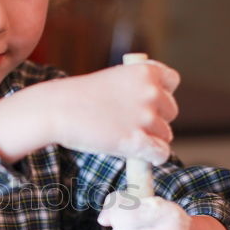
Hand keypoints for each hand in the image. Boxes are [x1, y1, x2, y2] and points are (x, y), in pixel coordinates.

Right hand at [0, 61, 179, 165]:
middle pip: (170, 112)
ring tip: (125, 137)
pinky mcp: (137, 141)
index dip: (161, 93)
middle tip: (130, 123)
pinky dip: (153, 157)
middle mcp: (151, 92)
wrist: (57, 110)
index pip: (172, 82)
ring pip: (165, 135)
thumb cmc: (80, 96)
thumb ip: (137, 87)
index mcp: (145, 71)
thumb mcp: (114, 78)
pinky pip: (160, 153)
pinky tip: (140, 155)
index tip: (147, 101)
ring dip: (150, 139)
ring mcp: (146, 117)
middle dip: (155, 119)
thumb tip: (157, 107)